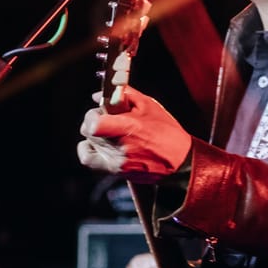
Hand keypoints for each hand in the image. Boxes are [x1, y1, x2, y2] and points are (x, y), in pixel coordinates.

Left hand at [77, 85, 192, 177]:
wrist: (180, 161)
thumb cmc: (166, 132)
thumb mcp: (148, 105)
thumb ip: (123, 95)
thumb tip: (99, 95)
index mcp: (127, 127)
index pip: (92, 123)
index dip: (93, 114)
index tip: (101, 111)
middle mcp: (119, 146)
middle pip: (88, 131)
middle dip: (95, 122)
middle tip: (108, 119)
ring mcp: (116, 161)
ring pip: (89, 144)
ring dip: (95, 136)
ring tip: (109, 132)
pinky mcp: (116, 171)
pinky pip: (89, 160)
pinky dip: (88, 151)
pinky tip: (96, 146)